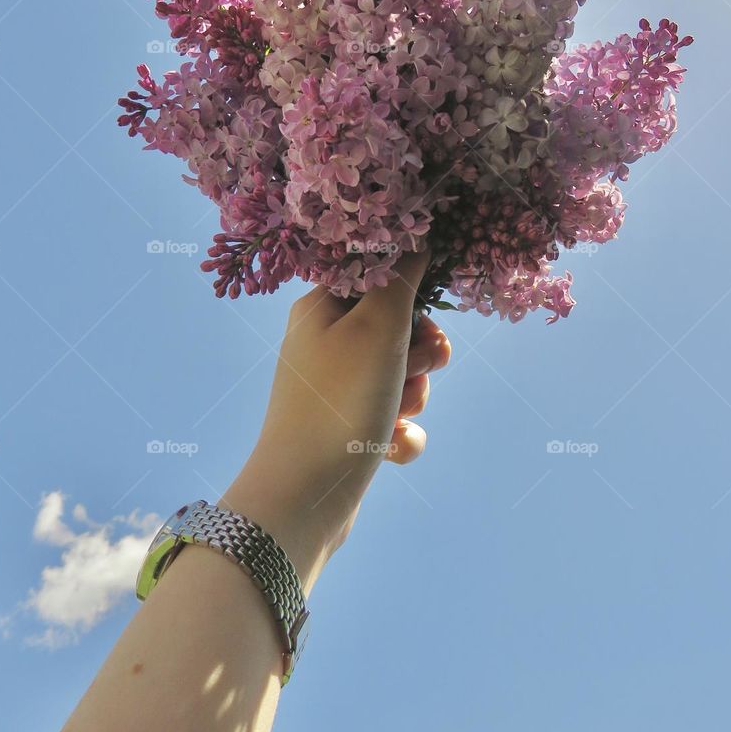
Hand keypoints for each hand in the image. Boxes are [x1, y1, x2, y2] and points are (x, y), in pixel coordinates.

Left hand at [222, 249, 451, 588]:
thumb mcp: (378, 326)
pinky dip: (400, 433)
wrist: (303, 496)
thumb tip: (417, 235)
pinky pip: (393, 420)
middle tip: (414, 367)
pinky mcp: (346, 431)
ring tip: (394, 412)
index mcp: (321, 307)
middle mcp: (324, 343)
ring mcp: (335, 390)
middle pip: (398, 329)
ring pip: (402, 375)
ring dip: (413, 395)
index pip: (378, 277)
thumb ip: (402, 278)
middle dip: (419, 353)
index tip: (426, 315)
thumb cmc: (338, 400)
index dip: (412, 295)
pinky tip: (389, 447)